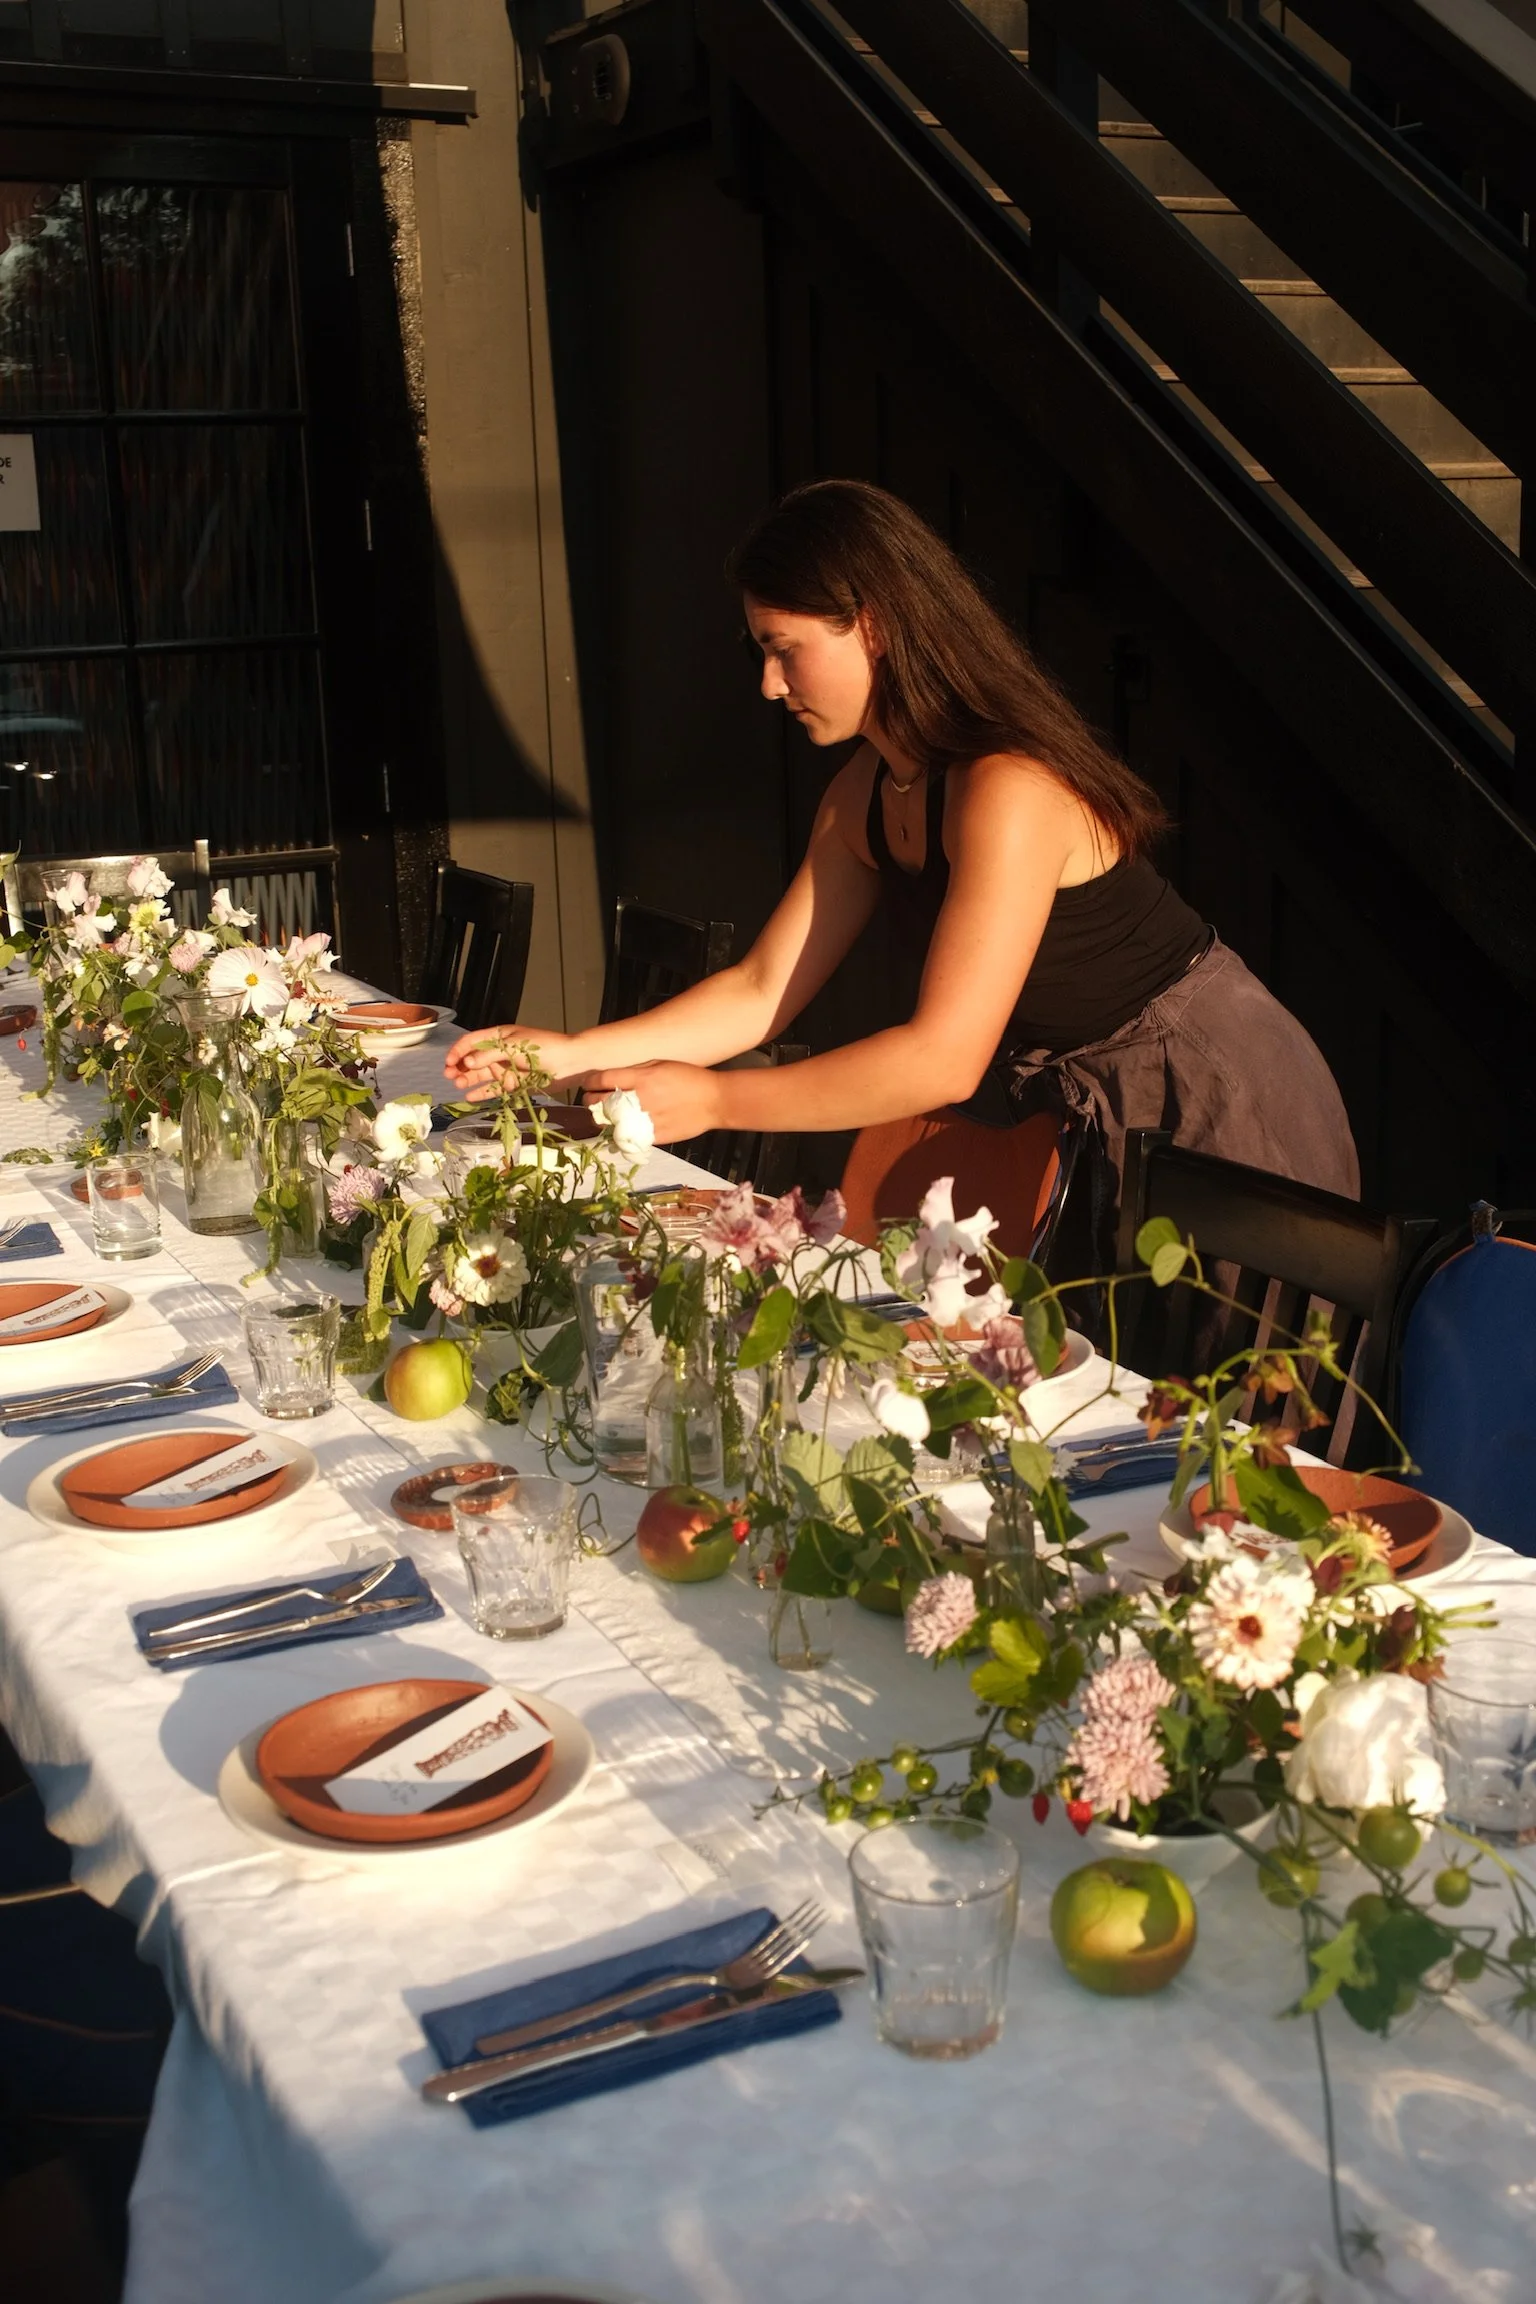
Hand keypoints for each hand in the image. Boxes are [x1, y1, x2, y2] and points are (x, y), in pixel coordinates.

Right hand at [443, 1025, 583, 1100]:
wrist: (570, 1062)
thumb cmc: (545, 1047)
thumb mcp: (514, 1047)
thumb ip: (489, 1056)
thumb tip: (467, 1062)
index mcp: (499, 1036)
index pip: (472, 1041)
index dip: (458, 1050)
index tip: (448, 1062)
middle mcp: (500, 1052)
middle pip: (474, 1059)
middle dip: (460, 1066)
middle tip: (449, 1076)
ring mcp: (507, 1068)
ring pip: (482, 1074)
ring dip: (469, 1079)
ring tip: (457, 1084)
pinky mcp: (515, 1083)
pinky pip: (494, 1088)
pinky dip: (482, 1092)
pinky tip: (469, 1097)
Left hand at [579, 1061, 723, 1143]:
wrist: (714, 1100)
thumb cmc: (688, 1077)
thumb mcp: (660, 1064)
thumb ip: (635, 1071)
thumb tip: (611, 1078)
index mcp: (641, 1077)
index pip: (601, 1080)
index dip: (589, 1082)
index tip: (588, 1084)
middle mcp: (640, 1099)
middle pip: (599, 1102)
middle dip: (590, 1100)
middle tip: (592, 1100)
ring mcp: (645, 1120)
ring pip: (610, 1122)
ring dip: (604, 1118)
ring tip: (606, 1115)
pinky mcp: (653, 1136)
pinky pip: (628, 1137)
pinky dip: (622, 1132)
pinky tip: (624, 1127)